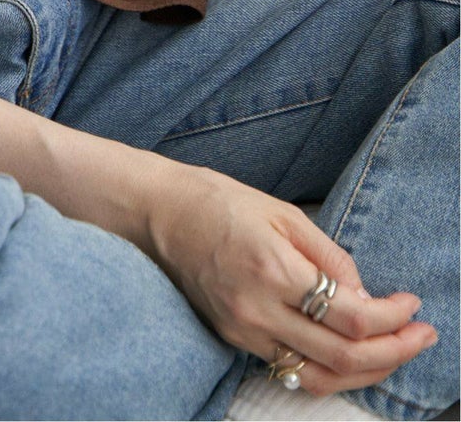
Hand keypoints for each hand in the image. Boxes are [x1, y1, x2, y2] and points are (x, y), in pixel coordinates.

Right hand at [142, 163, 439, 398]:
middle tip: (421, 336)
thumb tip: (364, 295)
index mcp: (273, 268)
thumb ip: (328, 254)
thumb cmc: (218, 201)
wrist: (158, 213)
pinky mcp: (233, 339)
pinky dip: (328, 369)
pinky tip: (348, 353)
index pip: (350, 314)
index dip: (392, 316)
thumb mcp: (281, 212)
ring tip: (393, 353)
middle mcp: (257, 308)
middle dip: (393, 351)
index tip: (412, 305)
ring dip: (366, 372)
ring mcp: (242, 330)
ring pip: (319, 377)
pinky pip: (291, 369)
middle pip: (342, 357)